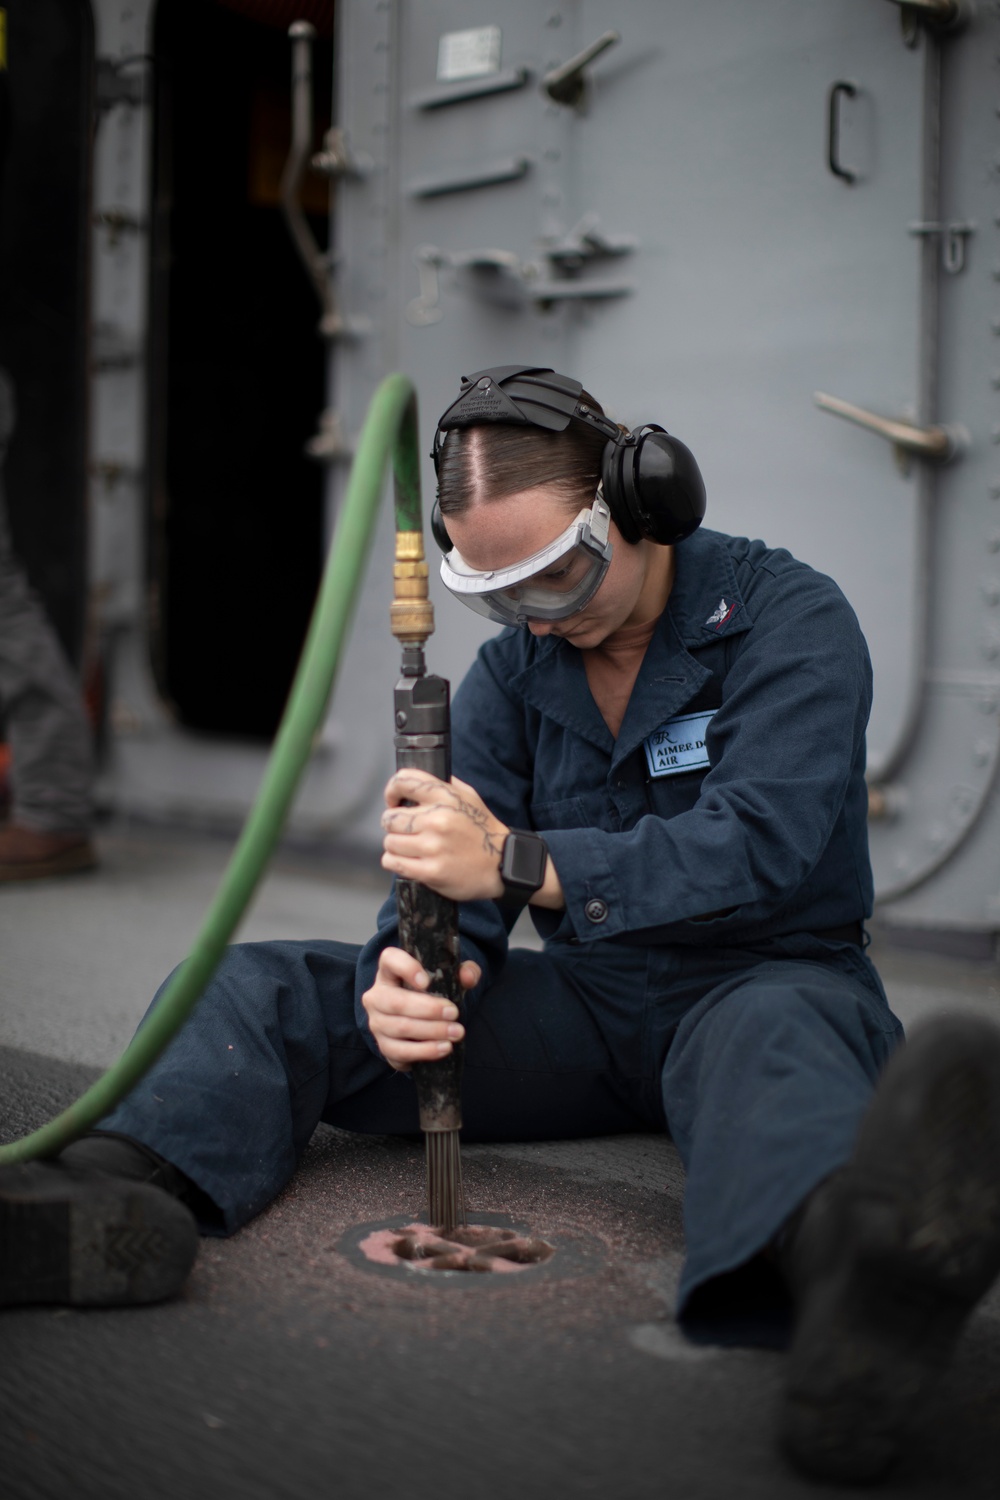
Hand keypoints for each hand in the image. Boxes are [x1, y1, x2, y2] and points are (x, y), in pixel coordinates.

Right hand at [362, 945, 480, 1070]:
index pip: (390, 960)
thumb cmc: (434, 994)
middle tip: (454, 1013)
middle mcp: (377, 996)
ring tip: (456, 1032)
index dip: (406, 968)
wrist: (425, 1023)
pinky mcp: (384, 1046)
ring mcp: (377, 1023)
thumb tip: (468, 976)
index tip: (427, 981)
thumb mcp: (450, 979)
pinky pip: (400, 1051)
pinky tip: (444, 1048)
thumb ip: (464, 972)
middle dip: (428, 1009)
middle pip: (395, 1001)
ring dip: (431, 1031)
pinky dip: (424, 1051)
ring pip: (400, 1027)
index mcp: (390, 972)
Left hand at [380, 769, 508, 901]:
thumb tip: (419, 781)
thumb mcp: (470, 797)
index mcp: (446, 797)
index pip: (403, 781)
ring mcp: (433, 846)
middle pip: (389, 818)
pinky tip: (408, 860)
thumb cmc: (483, 830)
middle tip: (406, 830)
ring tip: (411, 848)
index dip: (392, 791)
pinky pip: (392, 862)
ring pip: (389, 842)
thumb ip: (445, 785)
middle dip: (394, 824)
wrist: (502, 865)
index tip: (394, 801)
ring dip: (396, 845)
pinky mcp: (430, 871)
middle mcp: (437, 819)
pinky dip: (394, 862)